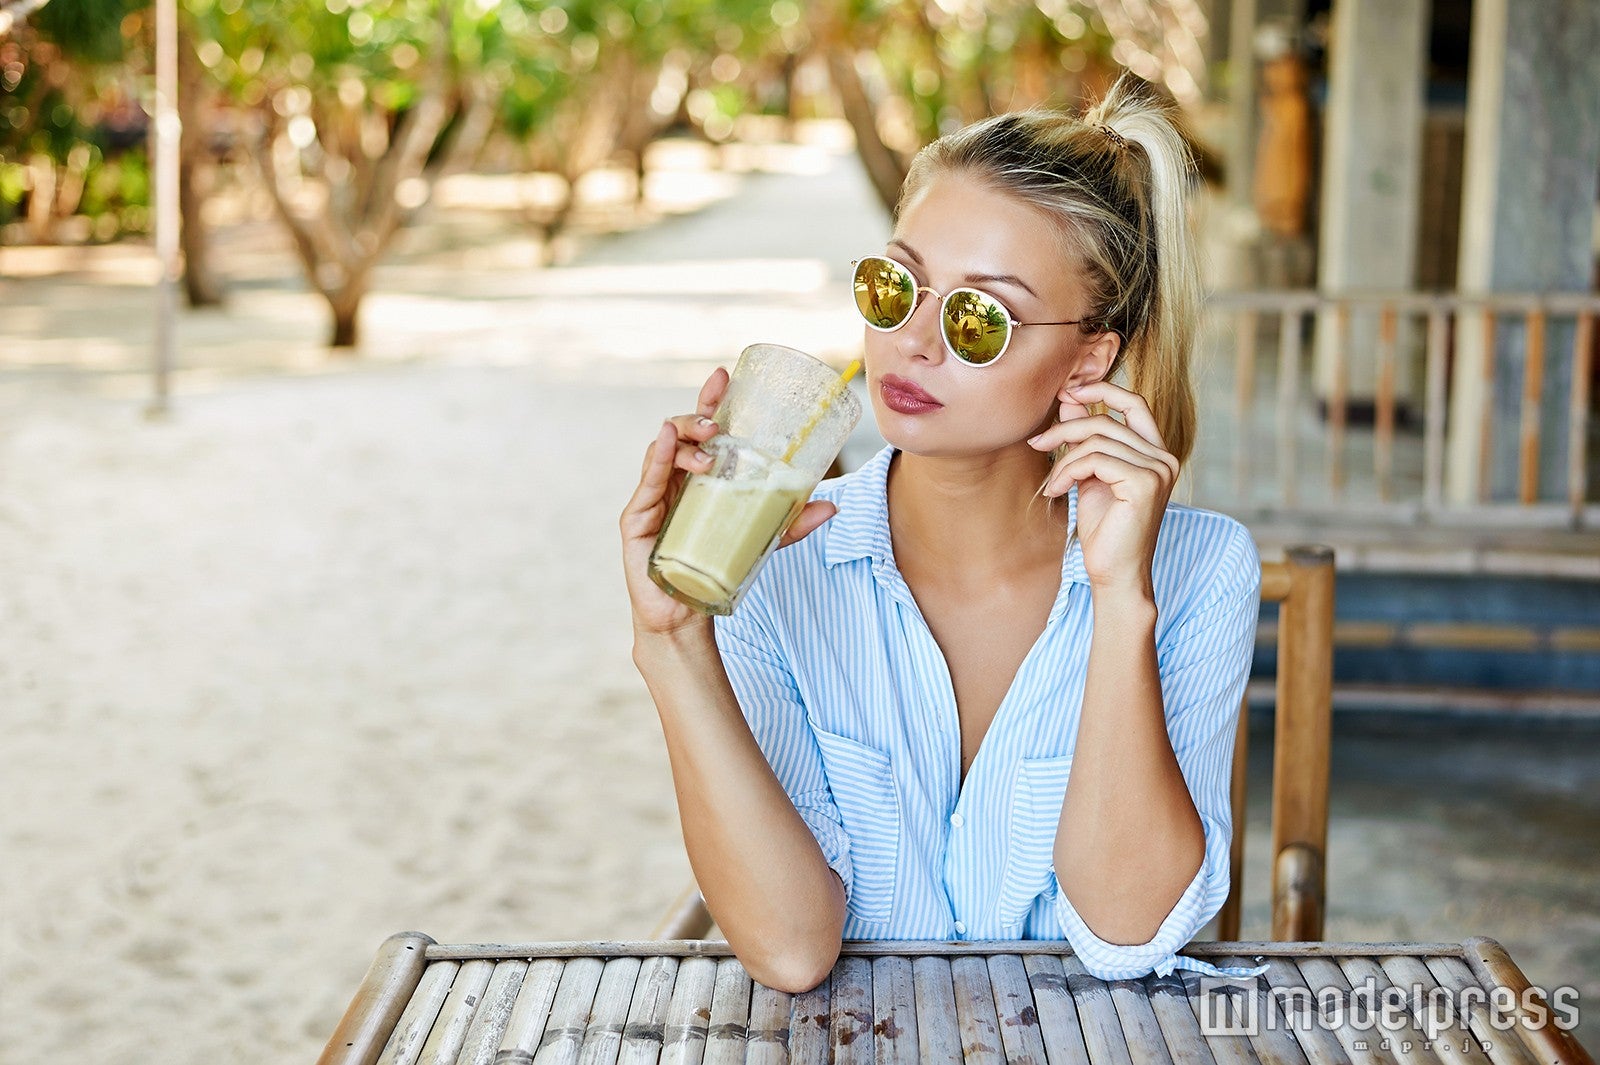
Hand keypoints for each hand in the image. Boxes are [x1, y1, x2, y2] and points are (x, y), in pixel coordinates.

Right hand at [620, 367, 837, 637]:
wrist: (686, 612)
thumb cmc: (717, 568)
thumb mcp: (761, 541)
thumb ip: (791, 523)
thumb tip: (832, 505)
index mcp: (698, 476)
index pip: (701, 430)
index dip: (710, 401)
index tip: (724, 377)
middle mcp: (673, 479)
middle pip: (679, 432)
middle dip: (698, 414)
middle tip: (717, 417)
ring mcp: (652, 496)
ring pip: (663, 450)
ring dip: (686, 439)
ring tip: (709, 443)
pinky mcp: (637, 518)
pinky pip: (647, 481)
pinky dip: (658, 457)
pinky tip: (667, 440)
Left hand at [1026, 380, 1178, 596]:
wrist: (1114, 572)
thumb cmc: (1104, 529)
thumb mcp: (1090, 475)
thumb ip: (1085, 438)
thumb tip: (1069, 399)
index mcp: (1156, 453)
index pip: (1134, 403)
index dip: (1102, 389)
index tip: (1068, 392)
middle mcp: (1164, 458)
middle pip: (1106, 420)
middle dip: (1065, 428)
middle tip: (1037, 442)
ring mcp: (1158, 469)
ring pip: (1095, 440)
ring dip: (1063, 459)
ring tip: (1053, 484)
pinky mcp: (1144, 483)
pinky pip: (1093, 459)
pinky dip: (1068, 472)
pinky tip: (1058, 491)